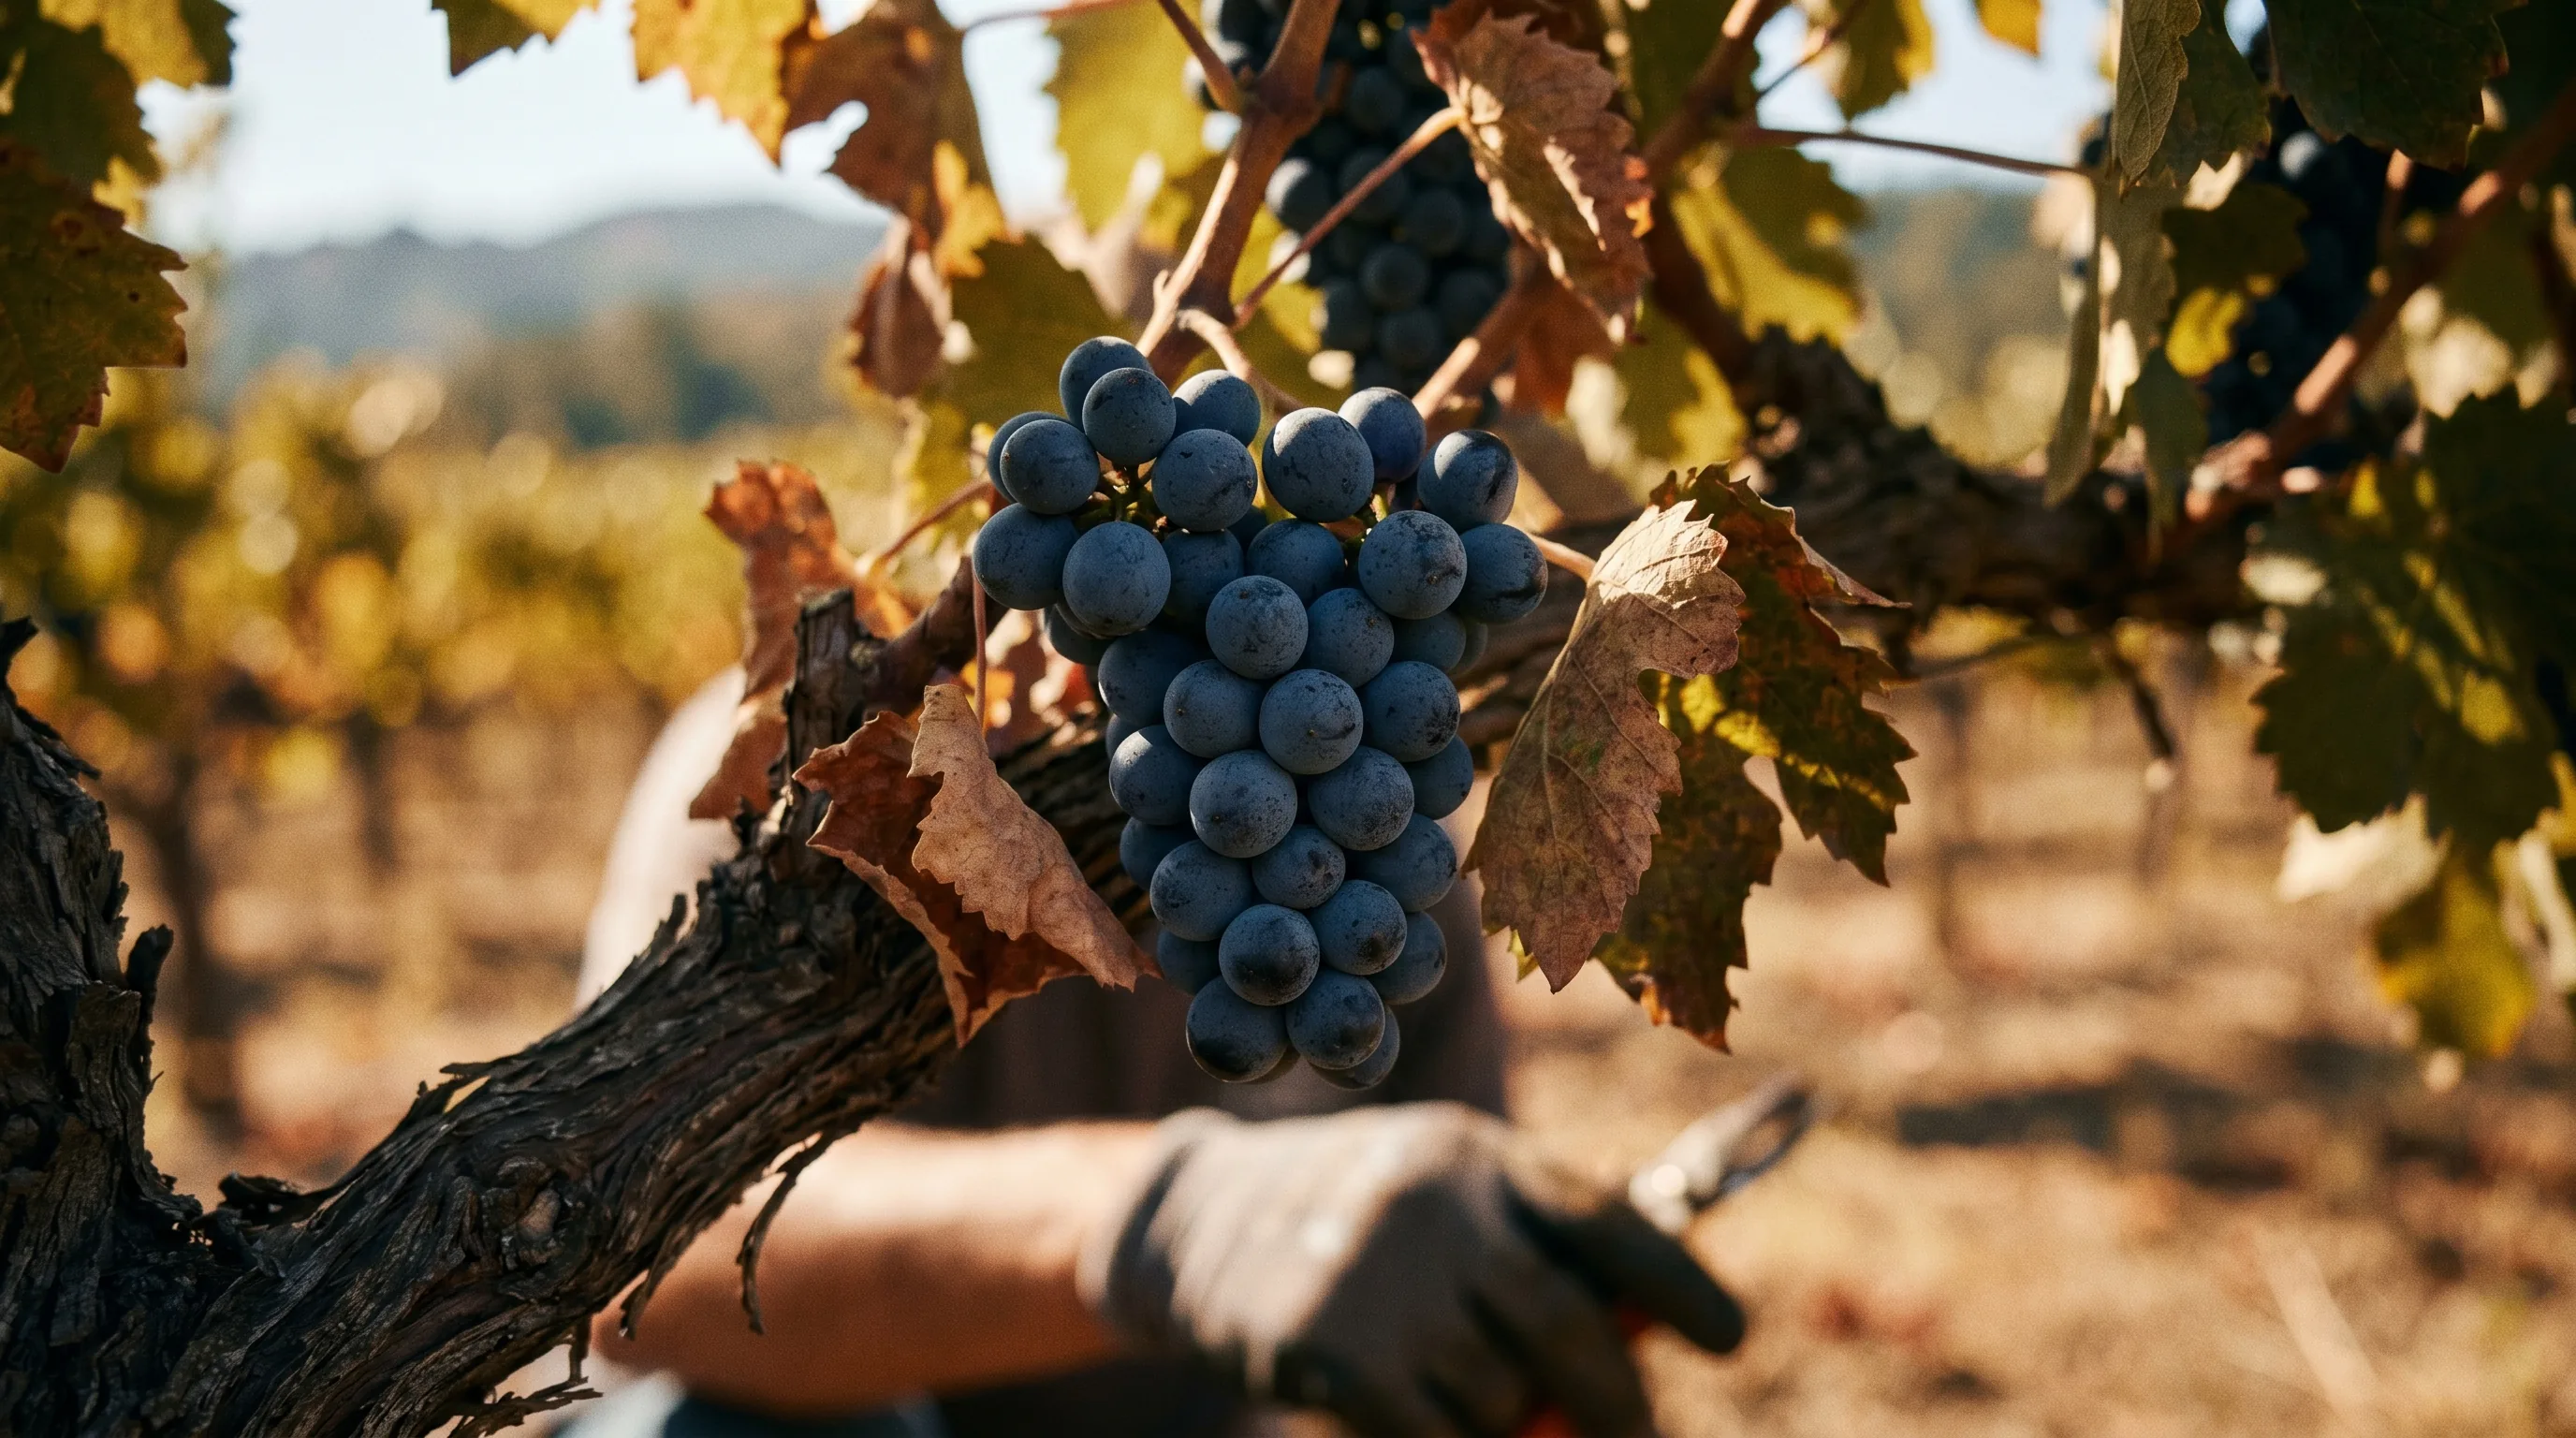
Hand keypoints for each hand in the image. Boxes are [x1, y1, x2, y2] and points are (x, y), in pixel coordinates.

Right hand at [1078, 1103, 1743, 1437]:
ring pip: (1505, 1401)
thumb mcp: (1445, 1192)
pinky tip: (1428, 1423)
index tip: (1728, 1338)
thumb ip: (1537, 1249)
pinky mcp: (1328, 1352)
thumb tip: (1645, 1344)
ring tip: (1470, 1397)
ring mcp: (1379, 1281)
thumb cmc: (1355, 1214)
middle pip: (1572, 1329)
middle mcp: (1436, 1208)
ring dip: (1508, 1422)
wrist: (1194, 1223)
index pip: (1610, 1221)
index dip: (1681, 1286)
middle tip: (1632, 1435)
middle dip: (1618, 1404)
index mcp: (1481, 1155)